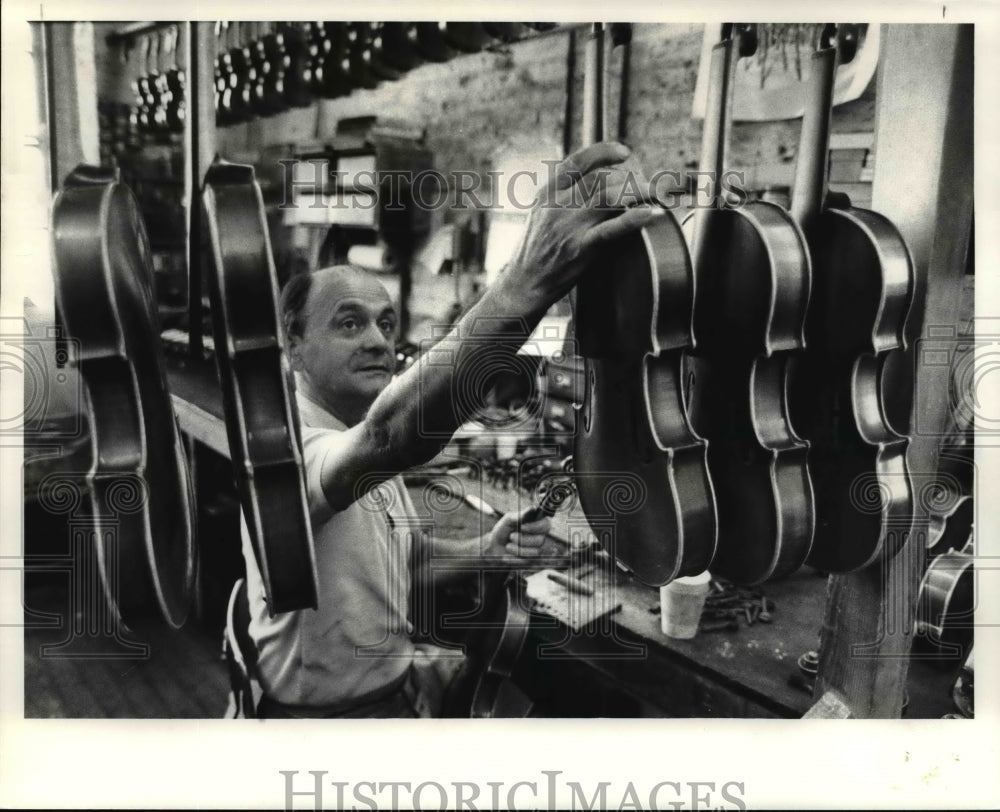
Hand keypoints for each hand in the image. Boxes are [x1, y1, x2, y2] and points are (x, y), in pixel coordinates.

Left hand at [485, 506, 568, 564]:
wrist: (494, 546)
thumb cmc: (503, 530)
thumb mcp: (509, 519)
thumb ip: (521, 515)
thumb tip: (533, 508)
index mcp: (536, 524)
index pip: (546, 524)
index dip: (536, 527)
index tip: (522, 527)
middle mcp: (539, 536)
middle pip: (540, 540)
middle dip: (522, 539)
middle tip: (511, 536)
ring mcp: (536, 549)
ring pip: (535, 552)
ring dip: (517, 549)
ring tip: (508, 546)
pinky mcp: (531, 561)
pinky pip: (527, 561)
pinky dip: (514, 558)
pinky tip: (507, 554)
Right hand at [502, 141, 665, 308]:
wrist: (524, 282)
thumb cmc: (536, 249)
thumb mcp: (541, 213)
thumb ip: (562, 194)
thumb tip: (592, 179)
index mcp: (547, 193)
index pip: (577, 161)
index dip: (603, 152)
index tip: (624, 152)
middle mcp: (557, 205)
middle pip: (600, 177)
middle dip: (630, 176)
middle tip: (648, 182)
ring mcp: (569, 226)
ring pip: (609, 196)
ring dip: (638, 191)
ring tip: (656, 193)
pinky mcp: (580, 248)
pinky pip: (611, 230)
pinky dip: (633, 219)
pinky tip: (649, 213)